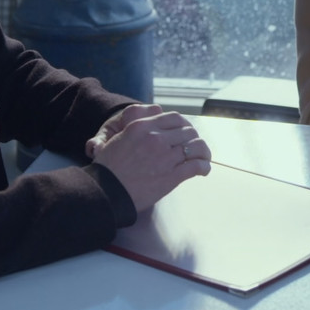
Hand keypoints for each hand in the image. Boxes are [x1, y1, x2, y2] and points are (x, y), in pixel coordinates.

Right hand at [90, 109, 210, 211]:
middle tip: (194, 147)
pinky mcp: (171, 176)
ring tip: (203, 158)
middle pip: (188, 131)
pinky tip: (203, 170)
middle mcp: (155, 138)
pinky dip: (204, 167)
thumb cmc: (109, 168)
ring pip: (196, 146)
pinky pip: (196, 166)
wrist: (106, 191)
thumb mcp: (119, 138)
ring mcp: (165, 157)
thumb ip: (138, 130)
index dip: (184, 125)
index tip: (186, 132)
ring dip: (203, 152)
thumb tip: (153, 128)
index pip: (174, 118)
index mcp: (142, 126)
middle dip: (194, 139)